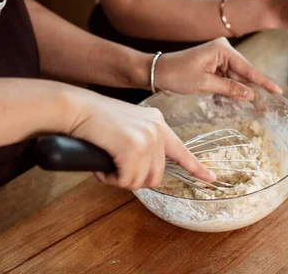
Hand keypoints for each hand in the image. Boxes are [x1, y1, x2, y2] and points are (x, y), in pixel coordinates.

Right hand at [63, 88, 215, 189]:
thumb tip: (142, 172)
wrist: (77, 107)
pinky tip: (102, 165)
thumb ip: (141, 144)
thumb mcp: (127, 127)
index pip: (182, 150)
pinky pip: (124, 180)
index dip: (196, 167)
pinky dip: (110, 178)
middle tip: (115, 170)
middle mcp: (158, 130)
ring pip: (139, 181)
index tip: (210, 177)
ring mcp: (148, 138)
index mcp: (158, 123)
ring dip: (120, 180)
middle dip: (134, 179)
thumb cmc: (94, 120)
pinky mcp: (133, 148)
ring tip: (107, 164)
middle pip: (156, 176)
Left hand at [154, 38, 282, 100]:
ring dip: (240, 92)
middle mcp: (223, 50)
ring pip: (236, 78)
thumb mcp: (205, 84)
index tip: (278, 90)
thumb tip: (251, 94)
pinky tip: (236, 101)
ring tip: (255, 107)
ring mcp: (218, 58)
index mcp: (222, 49)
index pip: (248, 68)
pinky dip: (230, 90)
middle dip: (253, 89)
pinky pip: (227, 79)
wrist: (157, 72)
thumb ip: (230, 88)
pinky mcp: (212, 66)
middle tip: (267, 106)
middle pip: (243, 73)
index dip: (263, 81)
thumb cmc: (178, 74)